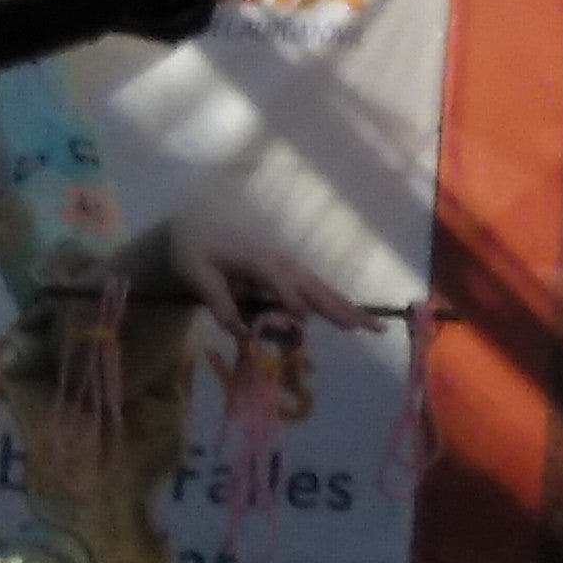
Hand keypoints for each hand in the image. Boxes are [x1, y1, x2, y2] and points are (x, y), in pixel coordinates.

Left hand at [144, 200, 376, 340]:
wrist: (195, 230)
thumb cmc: (194, 253)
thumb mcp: (197, 277)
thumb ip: (219, 304)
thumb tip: (243, 332)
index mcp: (258, 260)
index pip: (280, 281)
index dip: (291, 301)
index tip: (302, 322)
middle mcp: (279, 261)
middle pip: (313, 285)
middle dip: (340, 305)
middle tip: (368, 326)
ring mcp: (286, 265)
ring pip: (319, 287)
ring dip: (344, 306)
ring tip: (368, 324)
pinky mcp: (286, 271)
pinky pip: (313, 287)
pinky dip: (333, 300)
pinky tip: (348, 313)